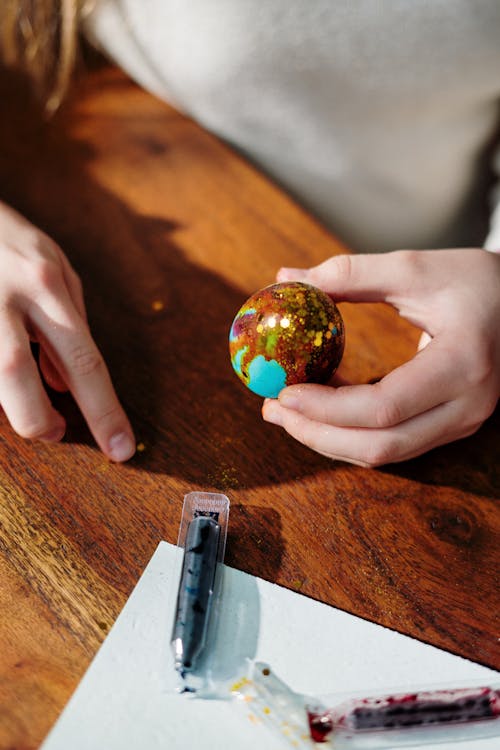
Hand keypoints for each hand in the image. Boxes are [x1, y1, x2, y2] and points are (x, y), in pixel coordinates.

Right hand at [0, 201, 134, 460]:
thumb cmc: (13, 241)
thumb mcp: (56, 268)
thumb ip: (69, 324)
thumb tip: (64, 384)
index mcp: (45, 284)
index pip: (84, 361)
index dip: (104, 412)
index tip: (120, 449)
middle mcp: (6, 297)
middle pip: (15, 374)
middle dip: (36, 419)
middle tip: (54, 433)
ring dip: (11, 404)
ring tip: (33, 409)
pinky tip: (9, 373)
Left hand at [262, 249, 499, 465]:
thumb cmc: (476, 281)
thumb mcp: (415, 268)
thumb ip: (351, 274)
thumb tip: (286, 277)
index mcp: (462, 364)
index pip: (385, 407)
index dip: (327, 408)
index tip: (283, 391)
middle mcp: (467, 406)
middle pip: (381, 445)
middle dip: (318, 434)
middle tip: (272, 409)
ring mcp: (462, 422)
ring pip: (386, 453)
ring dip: (330, 438)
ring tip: (287, 411)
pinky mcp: (451, 424)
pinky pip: (394, 442)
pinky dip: (351, 431)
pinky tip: (320, 407)